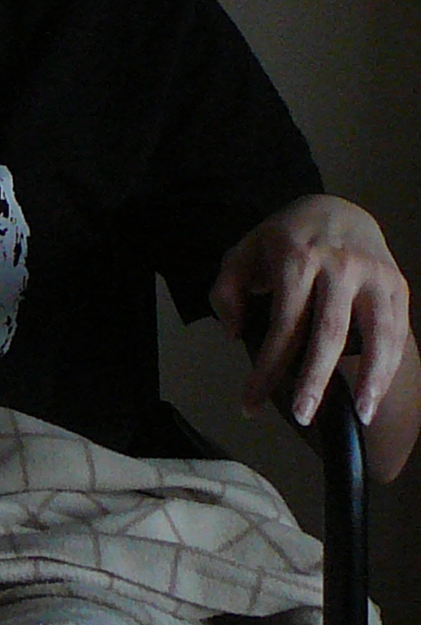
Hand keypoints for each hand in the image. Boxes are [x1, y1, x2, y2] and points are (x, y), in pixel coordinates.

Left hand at [211, 194, 411, 428]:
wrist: (338, 208)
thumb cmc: (285, 238)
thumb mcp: (244, 252)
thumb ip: (227, 291)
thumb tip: (236, 334)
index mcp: (296, 259)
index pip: (283, 324)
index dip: (267, 368)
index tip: (251, 402)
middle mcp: (339, 267)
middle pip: (328, 333)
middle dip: (315, 380)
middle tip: (302, 415)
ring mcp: (373, 275)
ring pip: (377, 333)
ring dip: (371, 378)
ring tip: (360, 414)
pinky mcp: (398, 284)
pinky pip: (397, 330)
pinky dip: (390, 364)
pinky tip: (377, 392)